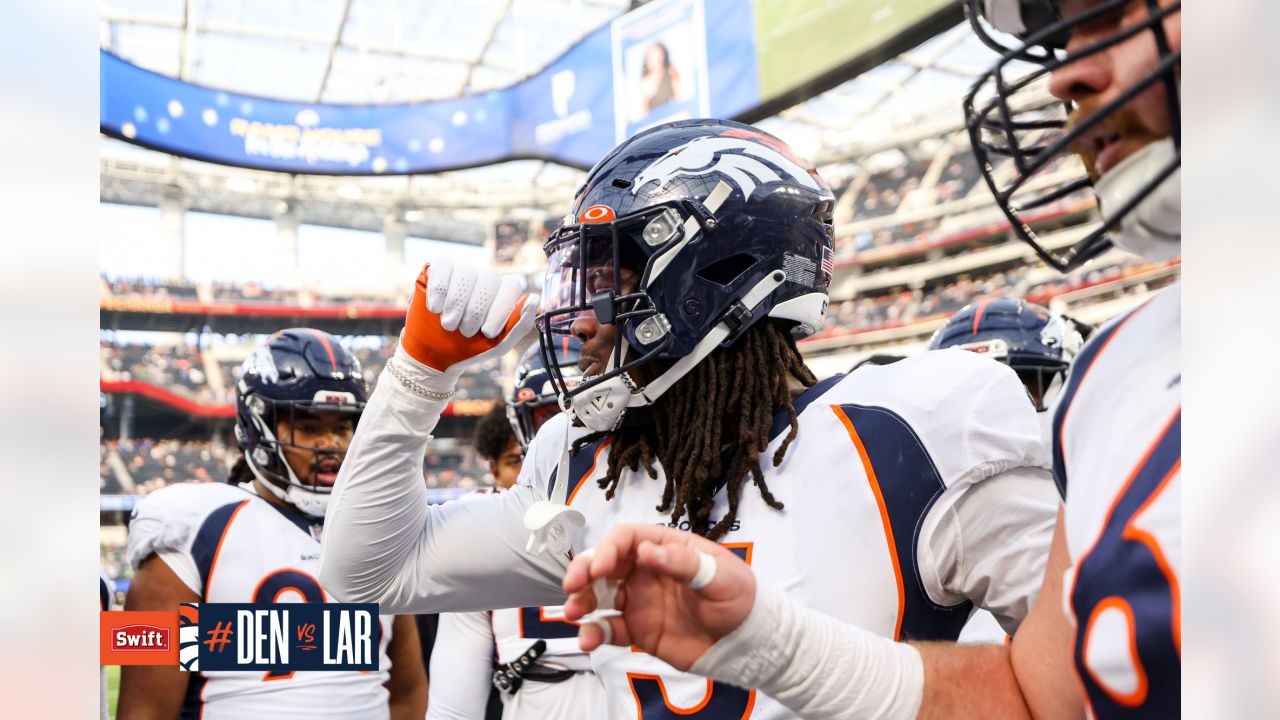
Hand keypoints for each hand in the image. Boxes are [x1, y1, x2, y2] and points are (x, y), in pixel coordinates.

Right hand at [399, 257, 536, 375]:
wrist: (435, 355)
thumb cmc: (471, 349)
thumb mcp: (499, 344)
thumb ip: (519, 323)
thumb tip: (534, 298)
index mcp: (502, 292)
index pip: (511, 284)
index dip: (500, 309)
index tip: (487, 332)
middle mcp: (484, 277)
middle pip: (488, 277)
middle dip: (475, 310)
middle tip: (464, 332)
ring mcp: (461, 271)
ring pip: (465, 271)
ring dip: (456, 302)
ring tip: (448, 323)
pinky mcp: (437, 269)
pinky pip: (442, 265)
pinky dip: (439, 288)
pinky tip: (436, 308)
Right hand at [562, 524, 755, 670]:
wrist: (746, 643)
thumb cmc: (739, 599)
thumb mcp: (720, 576)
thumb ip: (684, 563)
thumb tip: (648, 551)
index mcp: (666, 547)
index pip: (627, 539)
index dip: (609, 549)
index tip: (600, 567)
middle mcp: (646, 570)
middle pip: (605, 564)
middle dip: (584, 571)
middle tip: (572, 586)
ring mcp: (639, 600)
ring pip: (599, 595)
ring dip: (581, 601)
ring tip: (573, 614)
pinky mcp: (638, 629)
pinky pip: (609, 628)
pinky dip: (594, 633)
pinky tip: (587, 640)